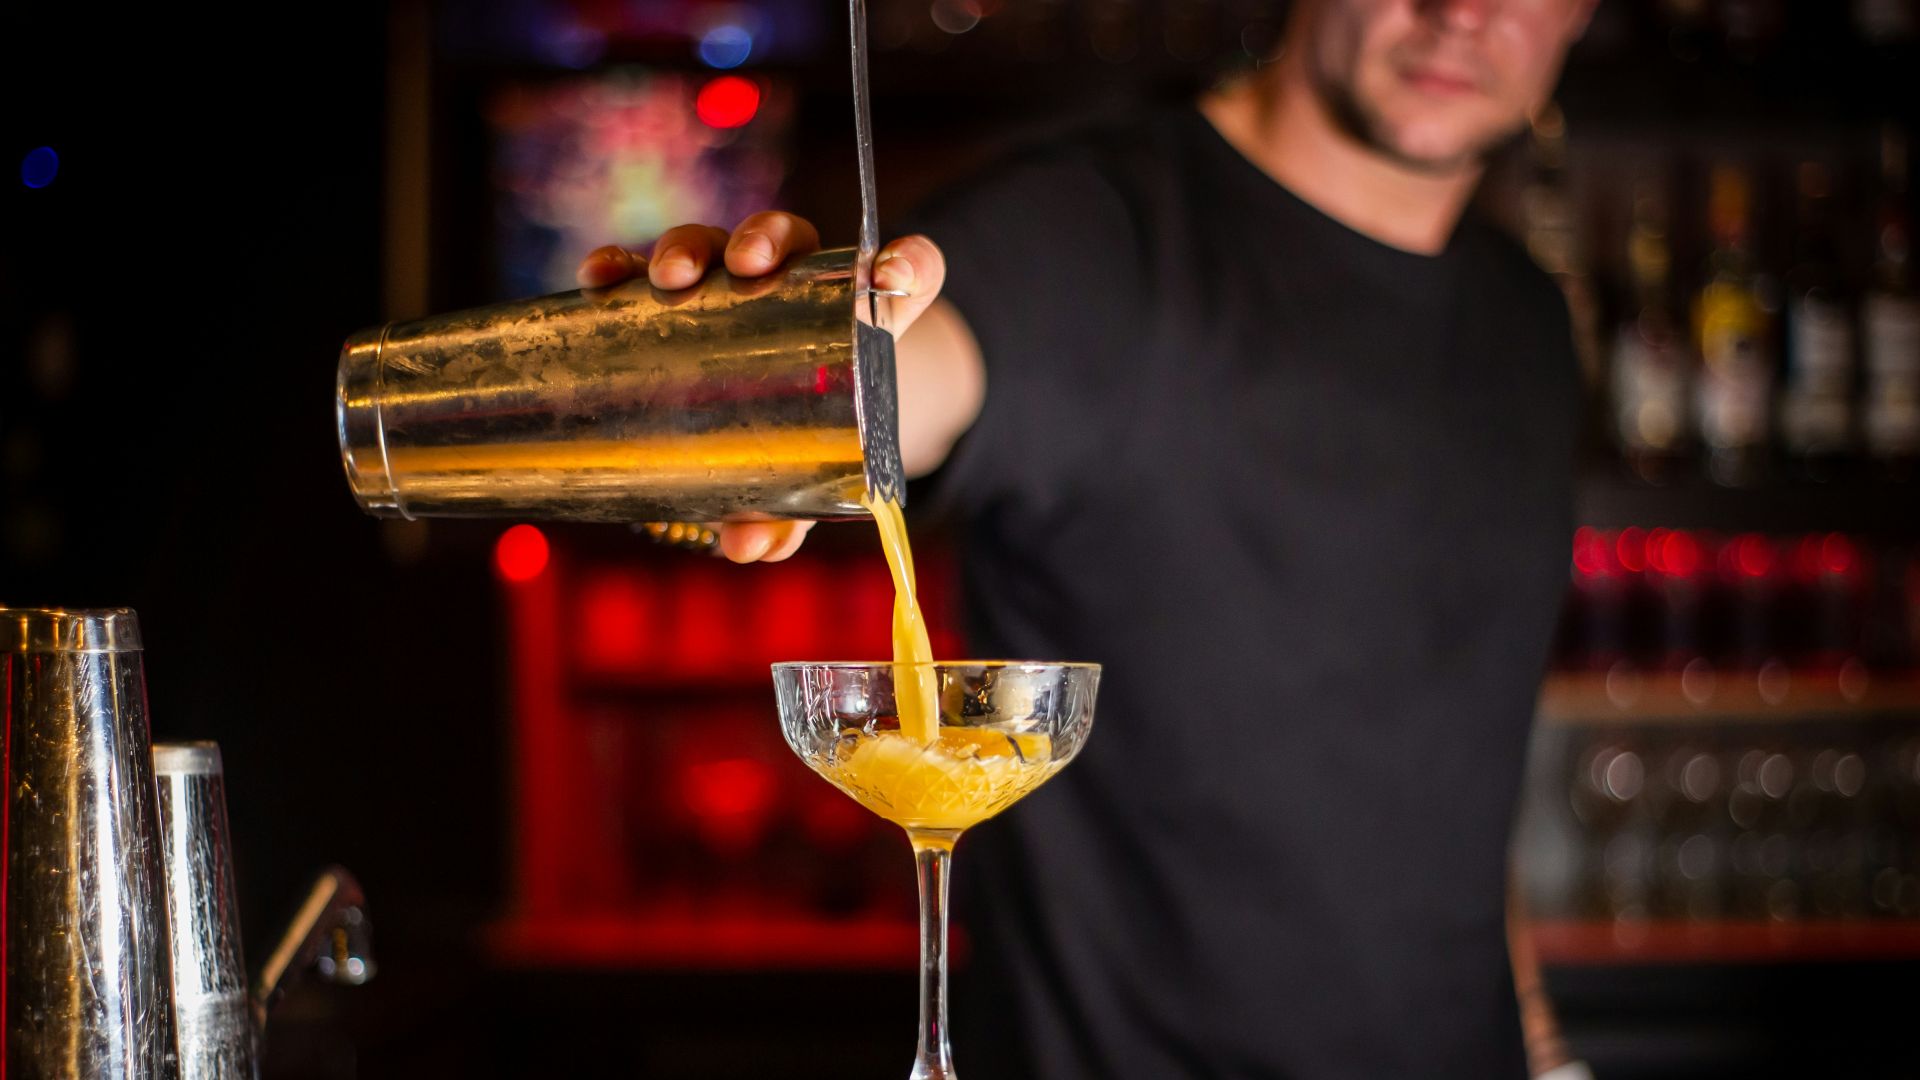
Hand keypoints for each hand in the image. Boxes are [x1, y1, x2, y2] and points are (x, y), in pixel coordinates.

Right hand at [576, 211, 946, 562]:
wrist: (762, 421)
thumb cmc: (802, 444)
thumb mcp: (807, 480)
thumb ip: (789, 514)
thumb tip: (746, 546)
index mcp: (861, 317)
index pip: (909, 272)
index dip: (910, 263)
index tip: (890, 274)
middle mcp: (795, 282)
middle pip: (789, 238)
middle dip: (766, 240)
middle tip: (749, 268)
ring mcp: (728, 280)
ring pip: (713, 243)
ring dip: (689, 248)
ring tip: (669, 279)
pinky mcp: (672, 292)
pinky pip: (642, 268)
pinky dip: (620, 268)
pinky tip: (599, 279)